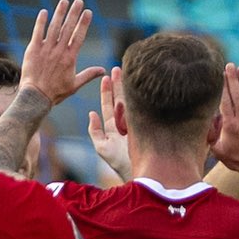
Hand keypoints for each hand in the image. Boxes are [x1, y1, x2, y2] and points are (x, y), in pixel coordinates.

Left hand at [20, 0, 102, 106]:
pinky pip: (37, 33)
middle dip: (74, 13)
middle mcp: (59, 51)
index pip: (78, 36)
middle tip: (78, 1)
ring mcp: (45, 49)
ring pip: (54, 27)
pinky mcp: (33, 50)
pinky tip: (44, 12)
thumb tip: (103, 71)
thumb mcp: (75, 85)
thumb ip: (89, 74)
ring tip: (64, 2)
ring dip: (59, 13)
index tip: (88, 12)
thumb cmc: (56, 92)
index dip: (84, 23)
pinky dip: (41, 22)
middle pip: (68, 28)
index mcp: (70, 57)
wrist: (35, 97)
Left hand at [85, 66, 129, 180]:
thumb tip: (91, 113)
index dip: (107, 91)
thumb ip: (94, 131)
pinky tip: (135, 86)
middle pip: (121, 99)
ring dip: (127, 87)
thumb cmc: (119, 162)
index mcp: (113, 128)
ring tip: (125, 71)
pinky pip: (140, 108)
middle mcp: (126, 123)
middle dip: (118, 84)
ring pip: (131, 101)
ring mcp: (136, 122)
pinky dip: (137, 97)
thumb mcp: (102, 148)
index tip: (106, 76)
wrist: (138, 171)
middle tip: (117, 68)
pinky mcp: (146, 123)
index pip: (109, 105)